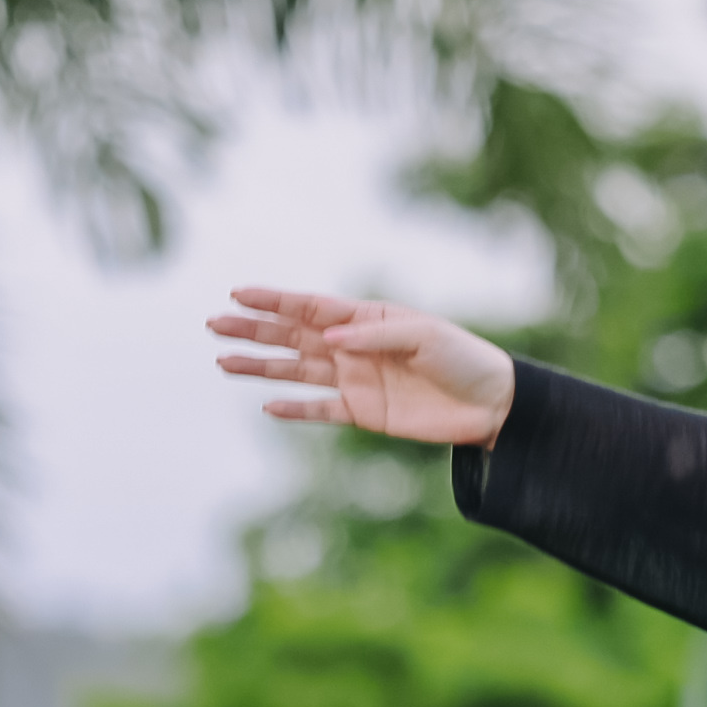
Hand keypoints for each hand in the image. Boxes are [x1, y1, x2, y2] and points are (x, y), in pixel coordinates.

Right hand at [211, 286, 516, 446]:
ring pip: (296, 371)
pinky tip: (266, 405)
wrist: (492, 404)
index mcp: (367, 317)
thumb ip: (376, 335)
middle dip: (253, 330)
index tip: (238, 294)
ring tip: (222, 361)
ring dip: (260, 366)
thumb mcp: (425, 337)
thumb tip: (330, 338)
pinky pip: (320, 410)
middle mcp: (354, 345)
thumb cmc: (463, 358)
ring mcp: (355, 379)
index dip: (274, 300)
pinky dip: (295, 409)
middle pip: (292, 336)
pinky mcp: (363, 412)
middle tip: (214, 324)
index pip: (310, 307)